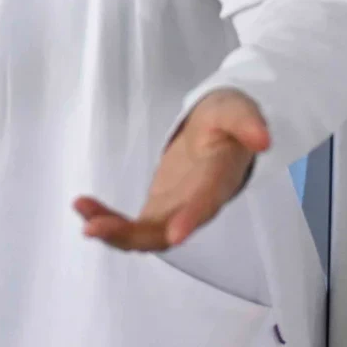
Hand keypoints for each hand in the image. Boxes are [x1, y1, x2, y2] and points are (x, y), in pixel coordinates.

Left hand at [73, 89, 270, 251]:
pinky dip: (107, 220)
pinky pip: (132, 225)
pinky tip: (83, 207)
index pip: (207, 202)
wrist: (222, 132)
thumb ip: (247, 122)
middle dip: (130, 236)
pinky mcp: (160, 209)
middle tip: (93, 229)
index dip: (192, 218)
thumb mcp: (238, 110)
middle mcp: (197, 204)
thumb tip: (263, 138)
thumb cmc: (229, 121)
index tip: (175, 235)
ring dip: (112, 232)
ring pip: (145, 235)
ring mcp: (177, 211)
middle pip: (166, 232)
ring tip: (82, 217)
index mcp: (219, 179)